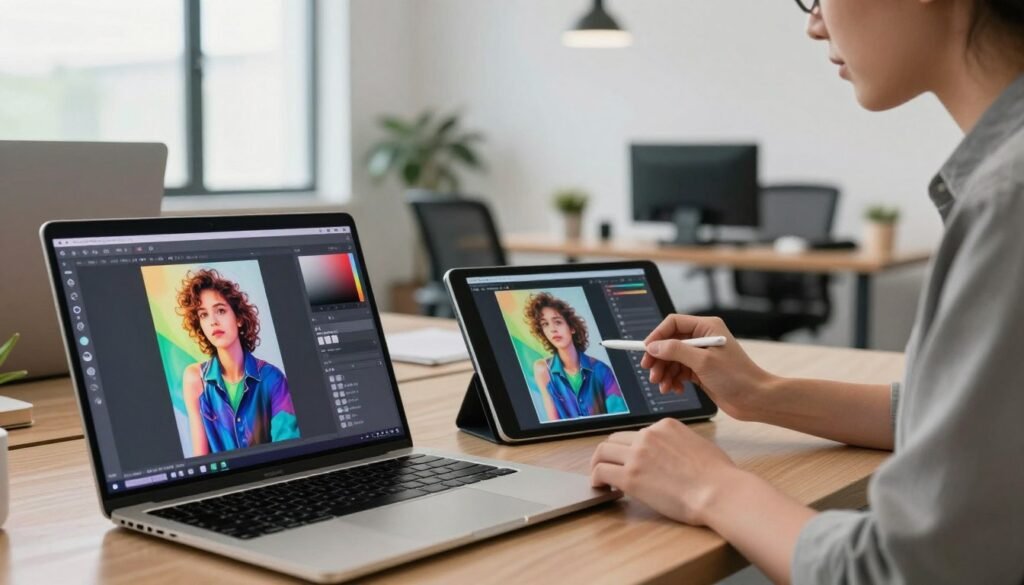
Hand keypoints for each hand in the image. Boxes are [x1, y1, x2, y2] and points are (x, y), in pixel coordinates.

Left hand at [590, 418, 741, 524]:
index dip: (632, 449)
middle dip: (611, 453)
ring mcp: (637, 455)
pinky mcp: (630, 477)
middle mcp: (648, 435)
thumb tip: (671, 455)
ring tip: (600, 477)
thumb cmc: (719, 475)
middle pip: (616, 439)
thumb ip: (679, 444)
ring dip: (598, 463)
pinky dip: (596, 479)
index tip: (632, 461)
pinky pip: (601, 472)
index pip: (638, 433)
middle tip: (608, 466)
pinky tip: (601, 488)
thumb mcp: (699, 445)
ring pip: (603, 452)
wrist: (719, 492)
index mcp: (665, 426)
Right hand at [642, 314, 776, 420]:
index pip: (673, 323)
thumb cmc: (736, 377)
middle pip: (670, 342)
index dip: (657, 336)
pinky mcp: (701, 370)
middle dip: (659, 359)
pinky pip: (679, 371)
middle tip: (651, 373)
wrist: (755, 399)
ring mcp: (701, 355)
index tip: (646, 351)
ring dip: (664, 372)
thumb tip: (653, 346)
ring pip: (672, 359)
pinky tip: (674, 389)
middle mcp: (703, 338)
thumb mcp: (703, 361)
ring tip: (662, 386)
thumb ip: (675, 351)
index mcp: (706, 327)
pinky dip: (673, 380)